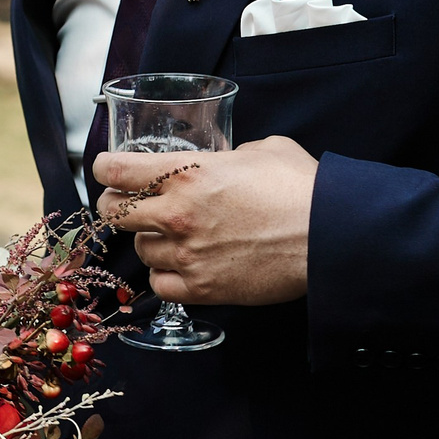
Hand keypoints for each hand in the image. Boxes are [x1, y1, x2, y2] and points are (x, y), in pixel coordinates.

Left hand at [92, 135, 316, 305]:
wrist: (332, 237)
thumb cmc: (303, 189)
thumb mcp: (263, 150)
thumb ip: (230, 154)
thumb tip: (225, 159)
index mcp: (184, 174)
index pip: (114, 169)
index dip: (106, 168)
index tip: (110, 171)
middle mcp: (176, 214)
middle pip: (112, 211)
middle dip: (115, 206)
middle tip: (129, 206)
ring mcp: (186, 254)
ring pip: (138, 249)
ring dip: (150, 242)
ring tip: (173, 237)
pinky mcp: (202, 288)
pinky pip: (159, 285)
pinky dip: (166, 276)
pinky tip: (183, 266)